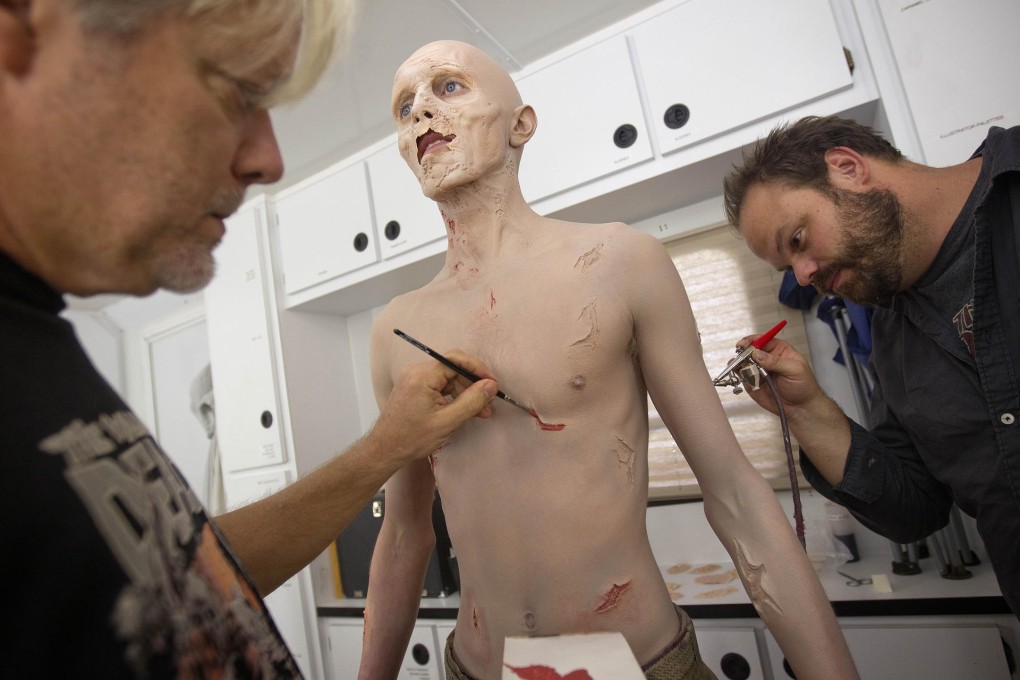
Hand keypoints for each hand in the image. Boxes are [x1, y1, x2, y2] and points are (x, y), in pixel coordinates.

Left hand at [370, 349, 496, 466]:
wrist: (385, 450)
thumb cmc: (413, 438)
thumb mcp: (447, 422)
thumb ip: (471, 401)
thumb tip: (491, 385)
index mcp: (422, 376)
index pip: (456, 359)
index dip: (477, 369)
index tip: (492, 383)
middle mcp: (416, 371)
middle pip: (452, 368)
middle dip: (472, 384)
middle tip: (488, 403)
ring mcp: (413, 378)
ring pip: (447, 377)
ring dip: (464, 392)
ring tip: (479, 412)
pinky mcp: (413, 387)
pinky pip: (438, 384)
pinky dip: (453, 395)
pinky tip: (463, 409)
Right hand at [735, 335, 824, 418]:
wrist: (801, 408)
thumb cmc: (803, 386)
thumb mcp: (794, 370)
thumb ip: (775, 361)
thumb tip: (757, 354)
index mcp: (779, 350)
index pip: (762, 340)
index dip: (753, 340)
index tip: (745, 344)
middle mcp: (766, 359)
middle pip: (750, 350)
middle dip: (744, 352)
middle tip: (742, 358)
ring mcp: (758, 370)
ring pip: (743, 362)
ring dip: (740, 364)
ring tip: (744, 369)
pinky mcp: (752, 382)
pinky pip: (741, 376)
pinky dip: (739, 375)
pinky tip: (742, 376)